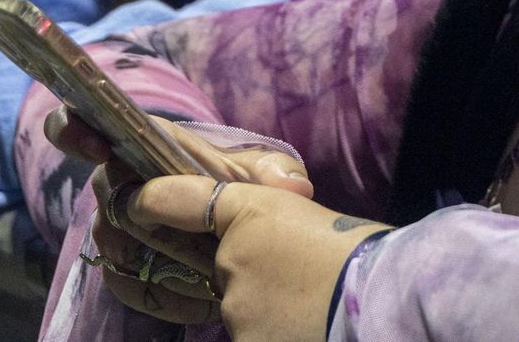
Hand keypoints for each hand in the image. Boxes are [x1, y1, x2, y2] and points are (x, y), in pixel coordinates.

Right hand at [43, 107, 321, 331]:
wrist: (236, 226)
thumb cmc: (238, 185)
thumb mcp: (261, 174)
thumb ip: (275, 172)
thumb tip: (294, 186)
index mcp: (143, 145)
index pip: (87, 123)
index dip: (75, 129)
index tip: (91, 143)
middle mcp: (120, 184)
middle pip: (105, 196)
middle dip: (134, 215)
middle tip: (168, 235)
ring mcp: (117, 226)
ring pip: (114, 245)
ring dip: (155, 261)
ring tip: (204, 277)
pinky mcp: (124, 267)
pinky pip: (127, 285)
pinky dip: (162, 298)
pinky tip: (201, 304)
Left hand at [123, 175, 386, 341]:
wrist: (385, 300)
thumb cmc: (360, 251)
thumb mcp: (312, 214)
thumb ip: (277, 200)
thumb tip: (273, 192)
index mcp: (252, 209)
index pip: (184, 199)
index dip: (154, 200)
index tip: (133, 201)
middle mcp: (232, 256)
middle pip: (221, 266)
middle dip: (245, 268)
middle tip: (295, 270)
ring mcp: (236, 305)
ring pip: (238, 305)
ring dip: (264, 305)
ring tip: (311, 299)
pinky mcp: (244, 341)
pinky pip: (249, 333)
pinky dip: (271, 328)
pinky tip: (304, 321)